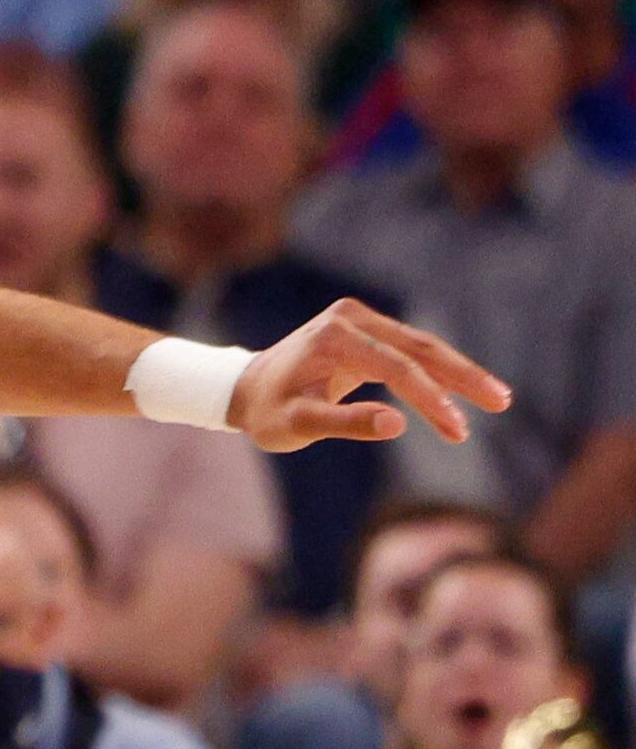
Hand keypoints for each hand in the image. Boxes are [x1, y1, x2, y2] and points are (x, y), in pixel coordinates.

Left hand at [230, 299, 511, 452]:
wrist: (245, 389)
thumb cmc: (268, 412)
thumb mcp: (298, 424)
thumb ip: (345, 423)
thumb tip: (399, 425)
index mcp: (334, 337)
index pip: (396, 368)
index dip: (431, 399)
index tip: (458, 430)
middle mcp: (349, 318)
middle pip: (418, 347)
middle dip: (462, 376)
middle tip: (501, 402)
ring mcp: (358, 321)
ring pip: (420, 347)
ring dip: (458, 373)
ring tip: (497, 399)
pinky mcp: (365, 331)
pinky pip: (410, 351)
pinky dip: (438, 372)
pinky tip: (464, 393)